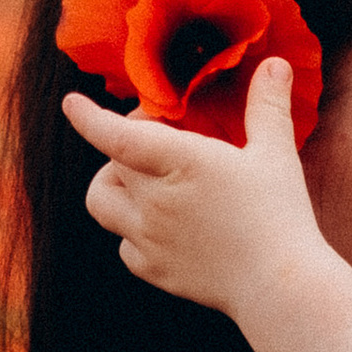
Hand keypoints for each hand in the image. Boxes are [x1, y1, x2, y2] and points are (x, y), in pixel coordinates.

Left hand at [62, 55, 323, 321]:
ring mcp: (149, 237)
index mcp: (179, 161)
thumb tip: (276, 63)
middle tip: (156, 142)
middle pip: (109, 164)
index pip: (114, 135)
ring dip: (113, 188)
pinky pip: (124, 246)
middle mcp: (153, 199)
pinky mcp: (155, 270)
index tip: (71, 103)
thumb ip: (267, 106)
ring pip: (102, 204)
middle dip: (122, 147)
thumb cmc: (280, 216)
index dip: (87, 117)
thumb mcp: (276, 155)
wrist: (280, 288)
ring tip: (141, 184)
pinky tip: (161, 230)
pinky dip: (132, 233)